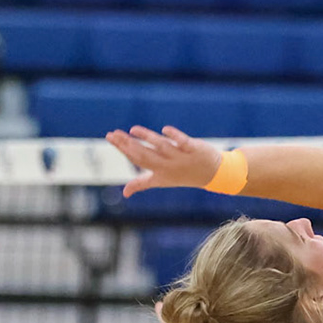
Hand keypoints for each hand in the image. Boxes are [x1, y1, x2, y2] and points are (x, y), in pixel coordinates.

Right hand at [104, 125, 224, 197]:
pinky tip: (164, 130)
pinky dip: (174, 136)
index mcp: (158, 172)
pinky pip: (183, 142)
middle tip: (113, 134)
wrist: (212, 174)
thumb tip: (125, 193)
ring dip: (147, 139)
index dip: (122, 148)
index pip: (136, 159)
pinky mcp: (193, 149)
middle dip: (128, 145)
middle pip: (145, 155)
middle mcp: (167, 165)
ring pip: (161, 147)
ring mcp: (180, 157)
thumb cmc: (183, 175)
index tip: (110, 137)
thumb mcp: (161, 180)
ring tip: (133, 130)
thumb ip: (142, 183)